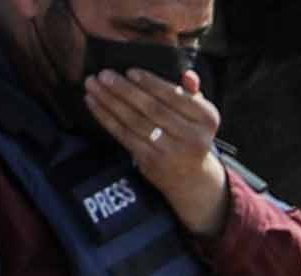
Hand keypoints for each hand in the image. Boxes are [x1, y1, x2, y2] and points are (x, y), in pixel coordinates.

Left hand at [89, 61, 234, 227]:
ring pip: (135, 121)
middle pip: (152, 109)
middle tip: (103, 74)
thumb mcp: (200, 114)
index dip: (151, 83)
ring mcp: (171, 152)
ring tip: (93, 85)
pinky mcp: (151, 162)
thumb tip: (188, 75)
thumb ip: (192, 93)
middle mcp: (192, 137)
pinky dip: (106, 118)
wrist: (192, 179)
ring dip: (110, 101)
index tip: (130, 71)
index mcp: (207, 119)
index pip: (175, 97)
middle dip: (124, 90)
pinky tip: (93, 103)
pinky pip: (124, 135)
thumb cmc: (191, 135)